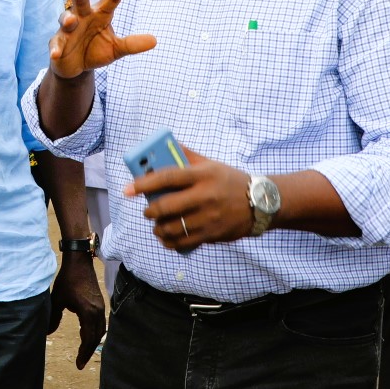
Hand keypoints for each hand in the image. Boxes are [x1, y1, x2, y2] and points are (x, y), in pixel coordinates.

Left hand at [47, 254, 105, 367]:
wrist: (79, 261)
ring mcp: (100, 307)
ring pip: (100, 330)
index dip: (84, 353)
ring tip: (84, 352)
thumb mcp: (57, 299)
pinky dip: (94, 332)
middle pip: (97, 337)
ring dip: (92, 342)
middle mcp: (98, 311)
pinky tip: (85, 335)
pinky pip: (100, 323)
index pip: (88, 339)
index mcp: (88, 312)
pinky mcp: (99, 303)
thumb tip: (47, 332)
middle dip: (89, 351)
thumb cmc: (67, 279)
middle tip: (80, 363)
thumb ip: (53, 317)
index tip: (78, 364)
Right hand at [48, 0, 156, 79]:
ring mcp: (68, 30)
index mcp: (100, 14)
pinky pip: (56, 44)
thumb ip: (131, 44)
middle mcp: (83, 17)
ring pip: (66, 19)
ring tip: (72, 21)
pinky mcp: (58, 43)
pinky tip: (56, 54)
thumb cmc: (96, 50)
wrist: (76, 66)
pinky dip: (55, 48)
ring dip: (68, 19)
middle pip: (81, 1)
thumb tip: (155, 41)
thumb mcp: (116, 49)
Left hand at [127, 147, 251, 251]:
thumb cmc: (231, 180)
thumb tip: (166, 146)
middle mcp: (204, 196)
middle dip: (150, 211)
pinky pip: (184, 242)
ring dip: (158, 229)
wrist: (261, 203)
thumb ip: (188, 156)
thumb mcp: (212, 164)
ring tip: (157, 226)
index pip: (167, 177)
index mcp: (202, 175)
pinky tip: (167, 239)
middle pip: (166, 207)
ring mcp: (208, 217)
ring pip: (172, 228)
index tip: (128, 189)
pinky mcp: (212, 234)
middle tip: (147, 211)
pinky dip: (171, 242)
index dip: (143, 183)